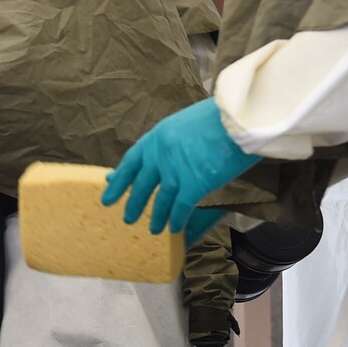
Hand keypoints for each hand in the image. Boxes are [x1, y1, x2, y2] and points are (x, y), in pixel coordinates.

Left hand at [102, 98, 258, 238]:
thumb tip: (166, 155)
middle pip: (142, 185)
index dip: (119, 181)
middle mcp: (160, 156)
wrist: (239, 118)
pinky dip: (177, 219)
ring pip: (161, 200)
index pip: (130, 163)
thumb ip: (171, 141)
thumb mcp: (183, 123)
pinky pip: (181, 207)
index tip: (108, 195)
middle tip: (127, 219)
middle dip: (134, 203)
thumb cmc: (218, 116)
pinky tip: (174, 229)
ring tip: (153, 230)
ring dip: (157, 217)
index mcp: (156, 138)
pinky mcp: (194, 184)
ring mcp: (175, 171)